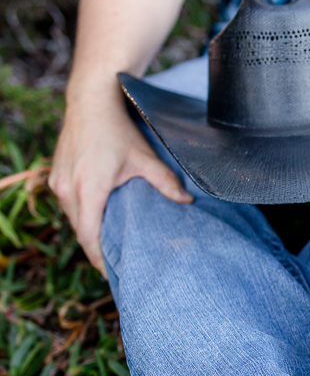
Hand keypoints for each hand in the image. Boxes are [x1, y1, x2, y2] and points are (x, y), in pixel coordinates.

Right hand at [50, 93, 192, 276]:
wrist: (90, 101)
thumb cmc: (117, 130)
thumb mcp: (145, 158)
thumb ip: (166, 182)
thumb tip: (187, 202)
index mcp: (88, 190)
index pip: (89, 237)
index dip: (99, 259)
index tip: (112, 275)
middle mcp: (67, 189)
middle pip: (80, 230)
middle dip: (96, 248)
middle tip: (116, 265)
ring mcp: (58, 182)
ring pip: (73, 217)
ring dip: (88, 231)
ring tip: (109, 245)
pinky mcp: (56, 175)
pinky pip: (68, 204)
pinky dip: (81, 214)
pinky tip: (97, 218)